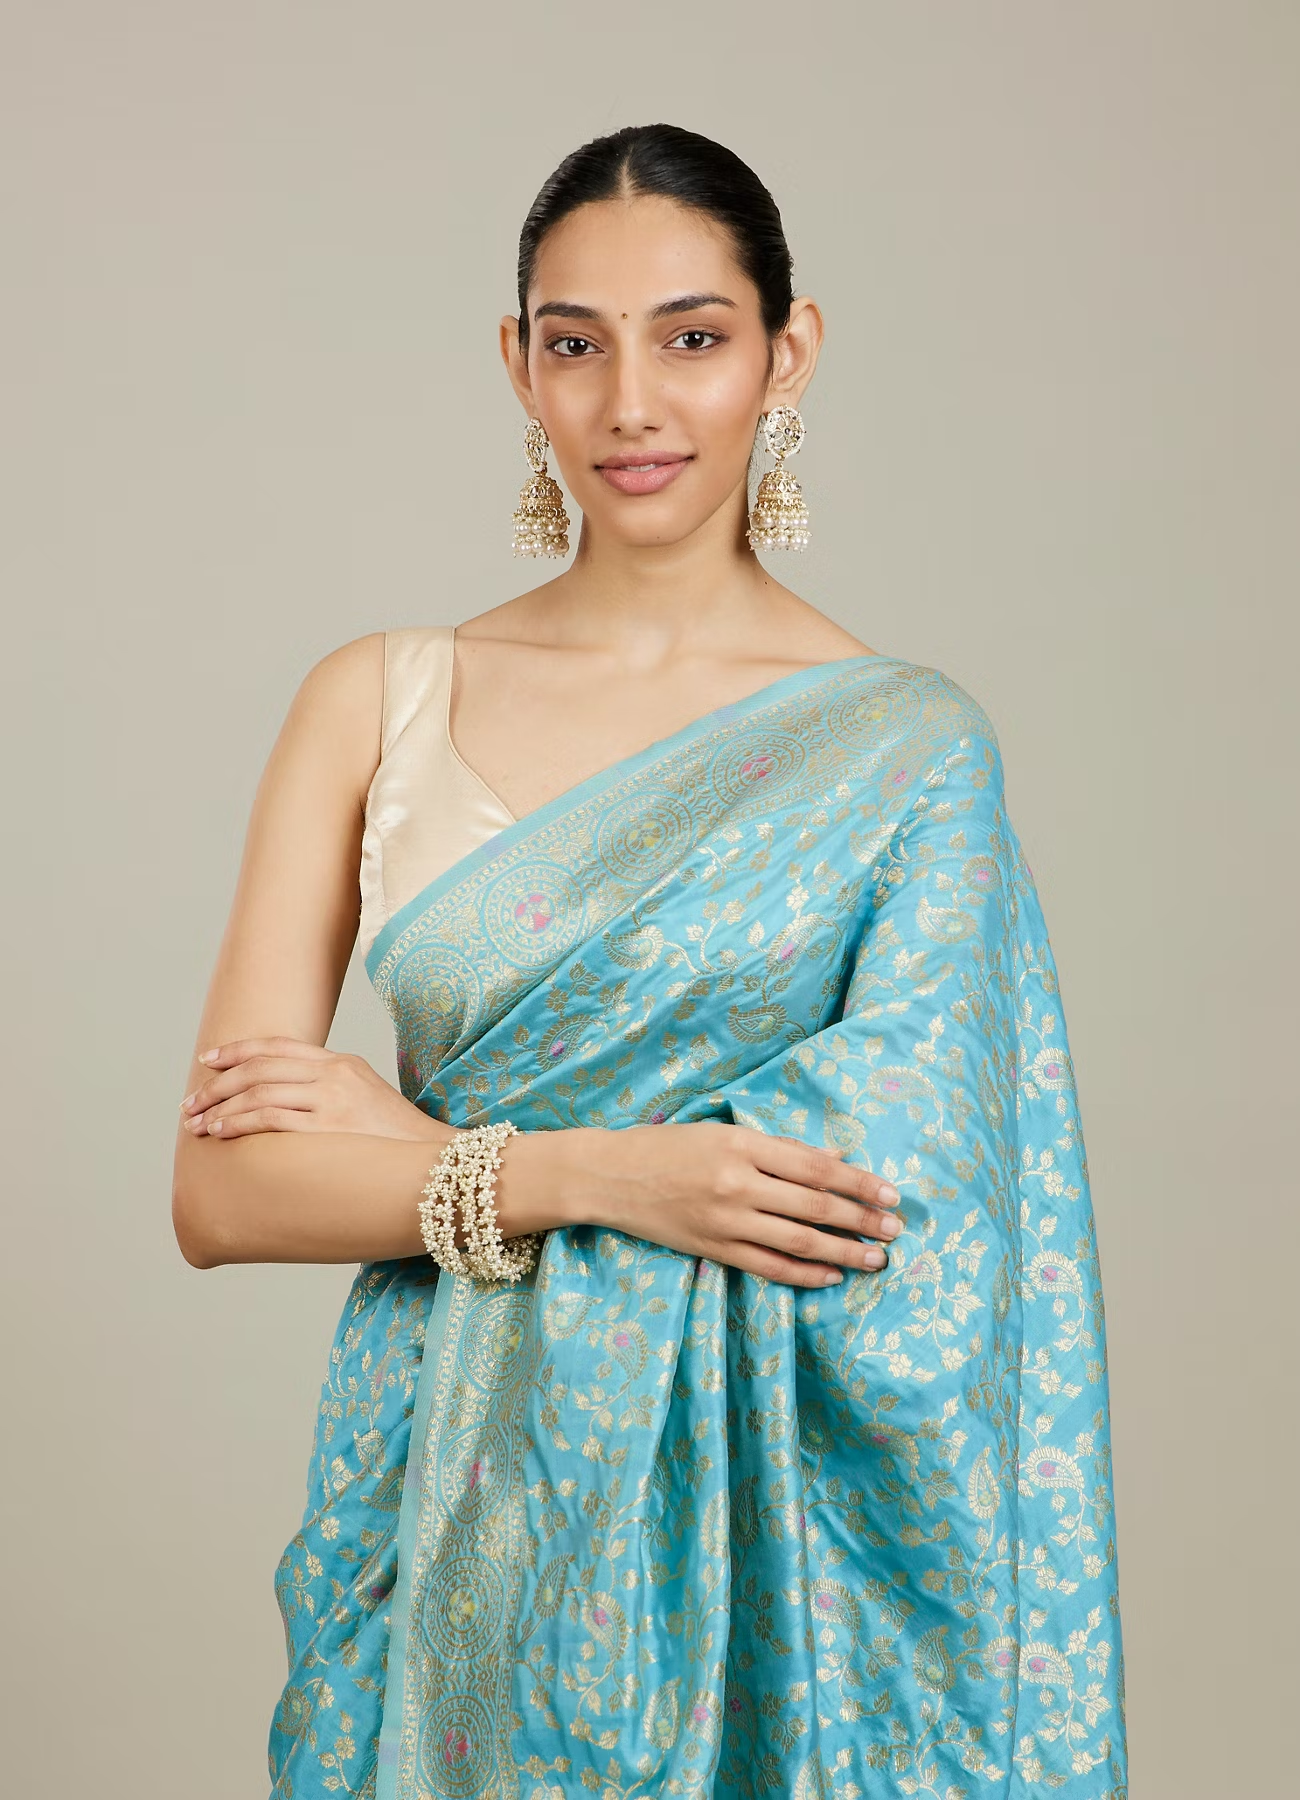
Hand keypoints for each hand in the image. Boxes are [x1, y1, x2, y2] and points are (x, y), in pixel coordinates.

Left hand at [179, 1038, 440, 1142]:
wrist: (434, 1162)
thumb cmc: (395, 1141)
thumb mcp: (366, 1099)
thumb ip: (329, 1090)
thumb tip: (284, 1101)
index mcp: (342, 1062)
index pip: (278, 1046)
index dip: (237, 1050)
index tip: (207, 1060)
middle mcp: (335, 1074)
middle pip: (260, 1067)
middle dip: (217, 1084)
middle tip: (191, 1102)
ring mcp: (333, 1100)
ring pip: (259, 1092)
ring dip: (221, 1107)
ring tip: (198, 1124)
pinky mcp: (330, 1130)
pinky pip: (271, 1119)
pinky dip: (239, 1123)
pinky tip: (221, 1133)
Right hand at [556, 1120, 902, 1287]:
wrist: (609, 1175)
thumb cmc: (669, 1146)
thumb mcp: (723, 1132)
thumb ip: (778, 1148)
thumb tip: (836, 1158)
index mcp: (743, 1144)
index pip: (818, 1166)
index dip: (860, 1182)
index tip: (892, 1192)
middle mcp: (738, 1183)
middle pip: (816, 1205)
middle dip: (863, 1220)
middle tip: (896, 1230)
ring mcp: (725, 1221)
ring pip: (799, 1242)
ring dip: (844, 1253)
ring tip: (876, 1259)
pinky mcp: (712, 1250)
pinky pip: (768, 1267)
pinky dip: (804, 1276)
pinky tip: (831, 1277)